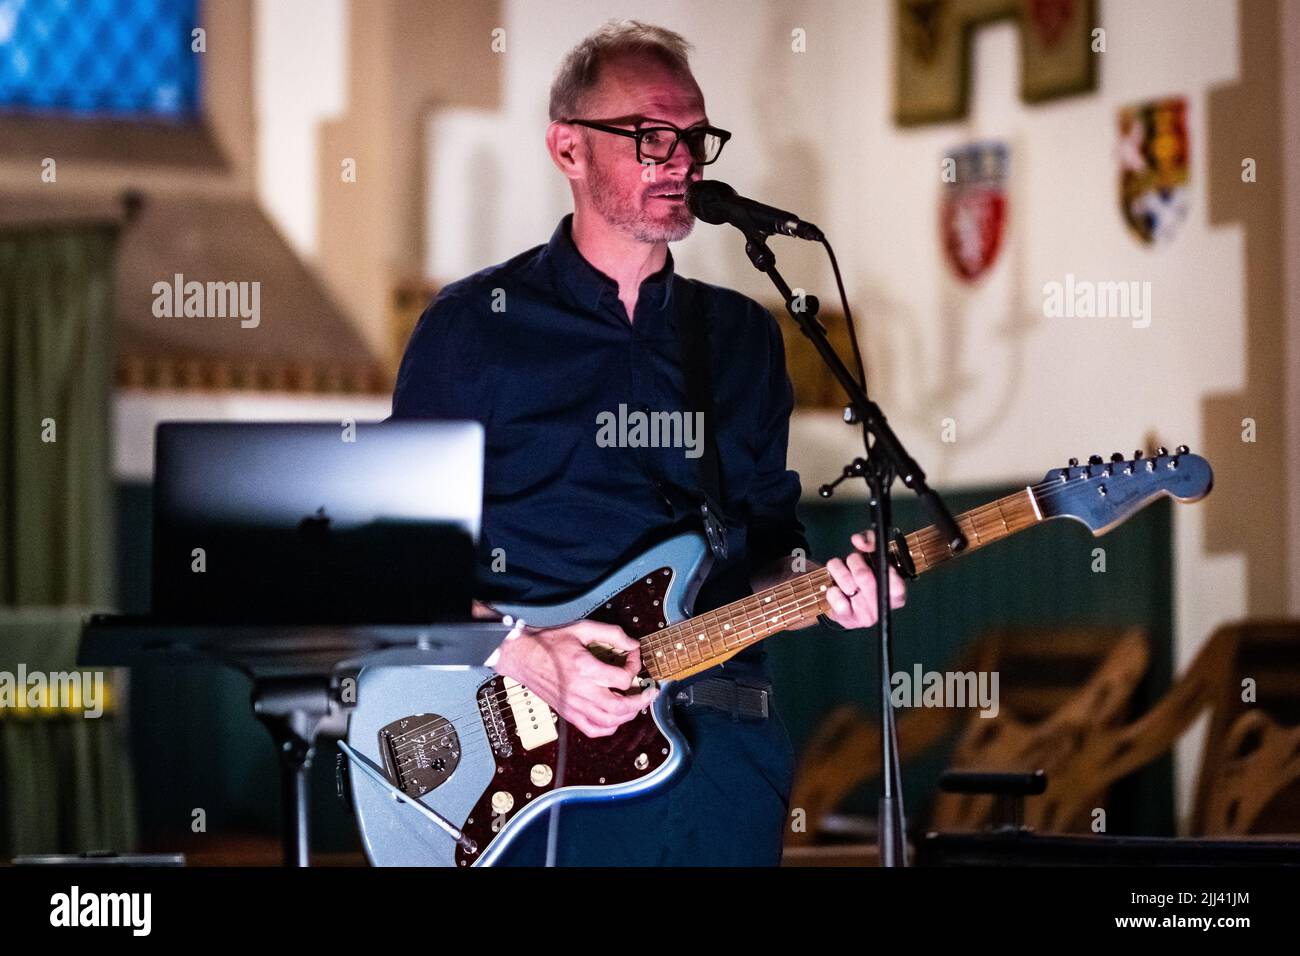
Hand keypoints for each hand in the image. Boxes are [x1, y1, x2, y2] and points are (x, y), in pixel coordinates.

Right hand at [494, 619, 657, 737]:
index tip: (634, 657)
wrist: (522, 656)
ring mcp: (573, 705)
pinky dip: (609, 728)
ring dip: (629, 715)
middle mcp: (580, 690)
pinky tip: (615, 718)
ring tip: (636, 703)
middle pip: (620, 707)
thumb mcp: (581, 629)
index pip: (622, 678)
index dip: (635, 666)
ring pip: (609, 722)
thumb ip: (610, 634)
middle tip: (649, 691)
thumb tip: (631, 644)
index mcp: (585, 668)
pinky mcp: (568, 713)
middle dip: (641, 700)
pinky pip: (593, 730)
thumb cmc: (548, 642)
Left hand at [823, 531, 906, 628]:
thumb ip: (871, 543)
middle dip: (855, 562)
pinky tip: (836, 589)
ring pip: (847, 584)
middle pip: (864, 577)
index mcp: (896, 594)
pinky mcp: (846, 620)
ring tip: (843, 573)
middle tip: (854, 561)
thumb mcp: (873, 558)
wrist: (850, 603)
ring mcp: (865, 616)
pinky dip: (832, 589)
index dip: (885, 569)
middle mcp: (882, 607)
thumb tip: (859, 540)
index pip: (897, 585)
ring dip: (841, 572)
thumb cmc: (866, 576)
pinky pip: (834, 596)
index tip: (877, 559)